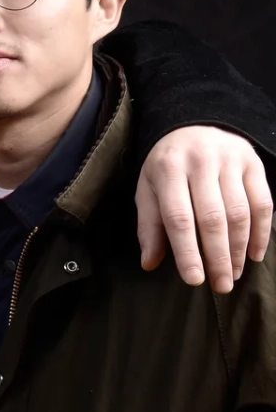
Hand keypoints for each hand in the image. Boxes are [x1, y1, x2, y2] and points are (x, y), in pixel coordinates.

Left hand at [136, 126, 272, 292]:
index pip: (179, 218)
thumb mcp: (148, 190)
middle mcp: (201, 163)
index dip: (187, 252)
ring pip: (240, 212)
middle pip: (213, 218)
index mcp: (168, 170)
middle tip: (220, 286)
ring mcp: (231, 161)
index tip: (194, 280)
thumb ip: (149, 226)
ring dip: (240, 249)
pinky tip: (255, 254)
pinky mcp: (254, 163)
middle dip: (218, 257)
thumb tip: (150, 263)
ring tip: (234, 274)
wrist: (194, 126)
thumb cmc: (166, 167)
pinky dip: (262, 232)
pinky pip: (263, 202)